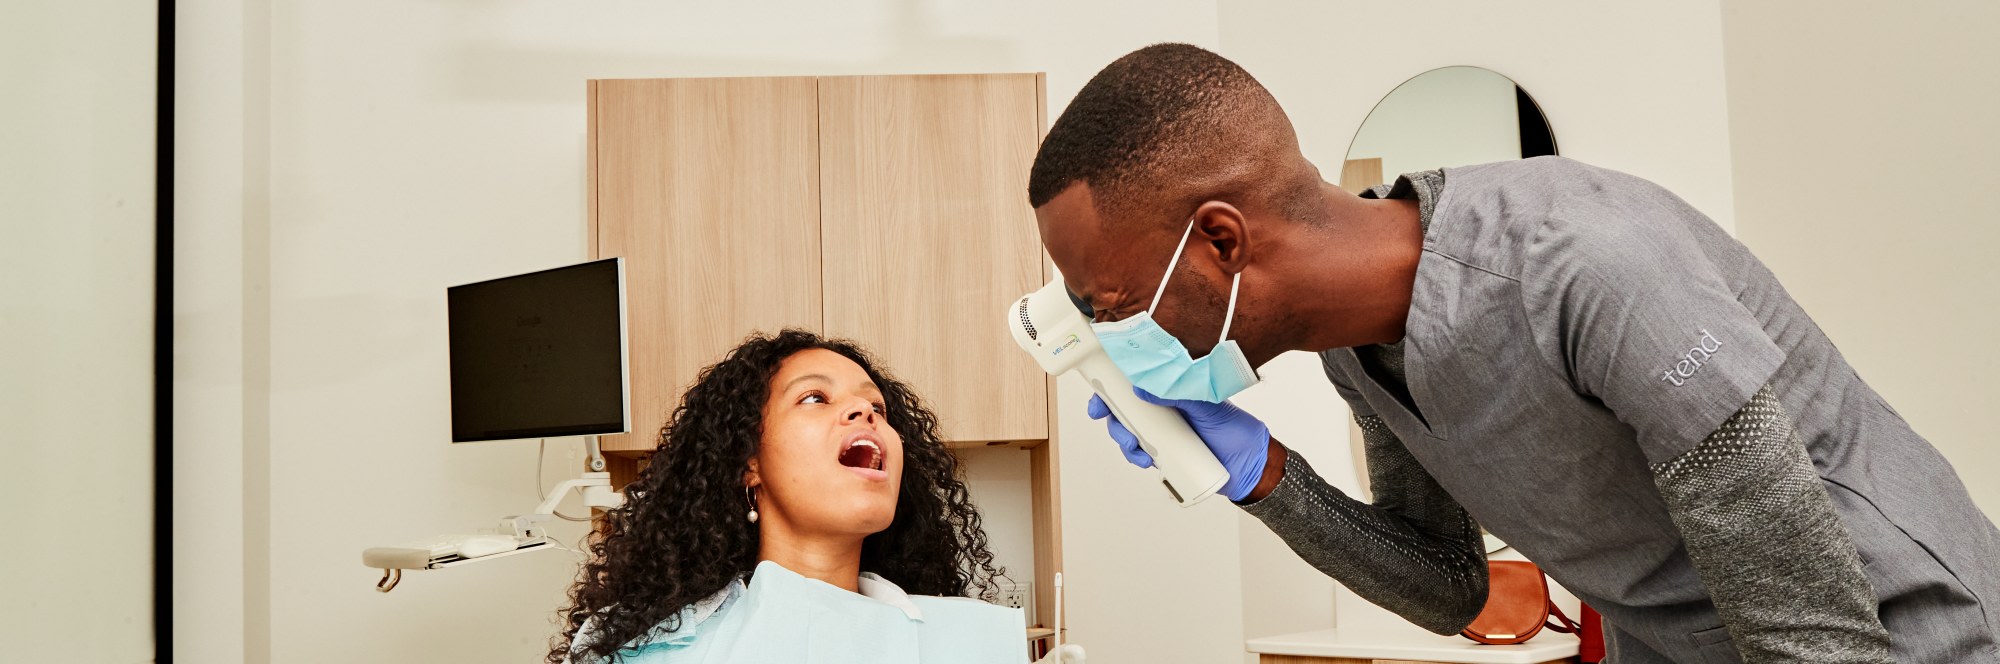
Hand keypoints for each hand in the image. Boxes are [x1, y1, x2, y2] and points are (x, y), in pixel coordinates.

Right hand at [1086, 386, 1271, 500]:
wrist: (1253, 466)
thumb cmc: (1236, 430)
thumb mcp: (1208, 405)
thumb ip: (1179, 393)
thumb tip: (1143, 387)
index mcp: (1172, 394)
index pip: (1136, 387)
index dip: (1112, 389)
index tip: (1099, 397)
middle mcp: (1164, 414)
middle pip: (1125, 412)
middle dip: (1112, 418)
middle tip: (1110, 421)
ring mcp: (1164, 437)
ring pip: (1130, 436)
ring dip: (1124, 441)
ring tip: (1134, 447)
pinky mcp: (1166, 459)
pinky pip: (1142, 457)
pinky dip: (1137, 459)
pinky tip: (1145, 461)